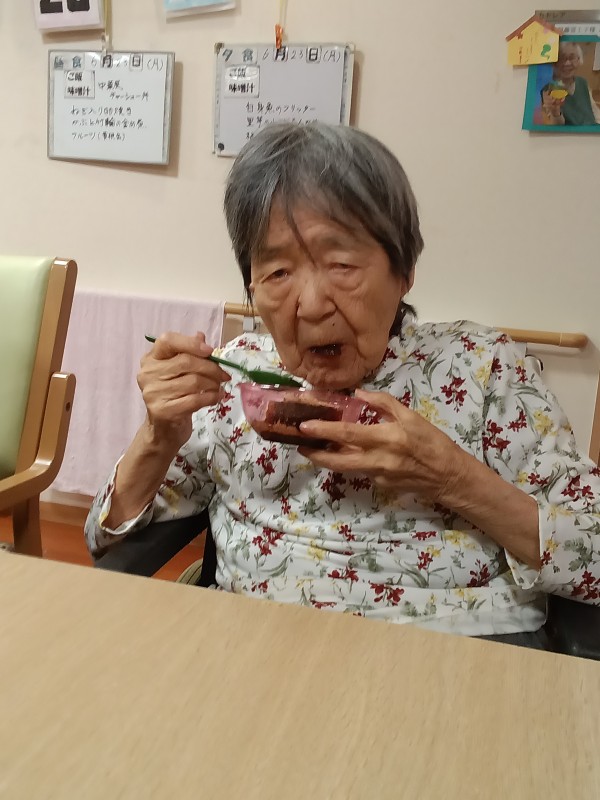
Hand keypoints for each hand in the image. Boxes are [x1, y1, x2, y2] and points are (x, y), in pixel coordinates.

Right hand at [138, 331, 229, 449]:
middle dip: (211, 367)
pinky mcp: (162, 411)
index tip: (210, 351)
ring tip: (218, 387)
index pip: (167, 340)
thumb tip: (201, 336)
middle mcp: (148, 373)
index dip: (191, 343)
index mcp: (151, 358)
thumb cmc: (175, 396)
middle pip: (186, 362)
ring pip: (193, 382)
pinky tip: (216, 398)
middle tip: (224, 375)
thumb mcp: (181, 373)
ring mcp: (153, 393)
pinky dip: (211, 398)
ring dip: (213, 384)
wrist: (165, 429)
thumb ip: (189, 353)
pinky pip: (194, 400)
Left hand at [298, 389, 462, 499]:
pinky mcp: (380, 485)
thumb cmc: (432, 441)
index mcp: (386, 438)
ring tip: (313, 448)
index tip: (305, 426)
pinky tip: (344, 453)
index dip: (324, 431)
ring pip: (344, 468)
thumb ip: (383, 403)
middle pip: (337, 460)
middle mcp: (379, 460)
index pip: (347, 434)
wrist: (448, 475)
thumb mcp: (411, 416)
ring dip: (327, 459)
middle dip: (315, 454)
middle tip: (299, 444)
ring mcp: (378, 476)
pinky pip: (360, 471)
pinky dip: (350, 462)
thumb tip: (359, 393)